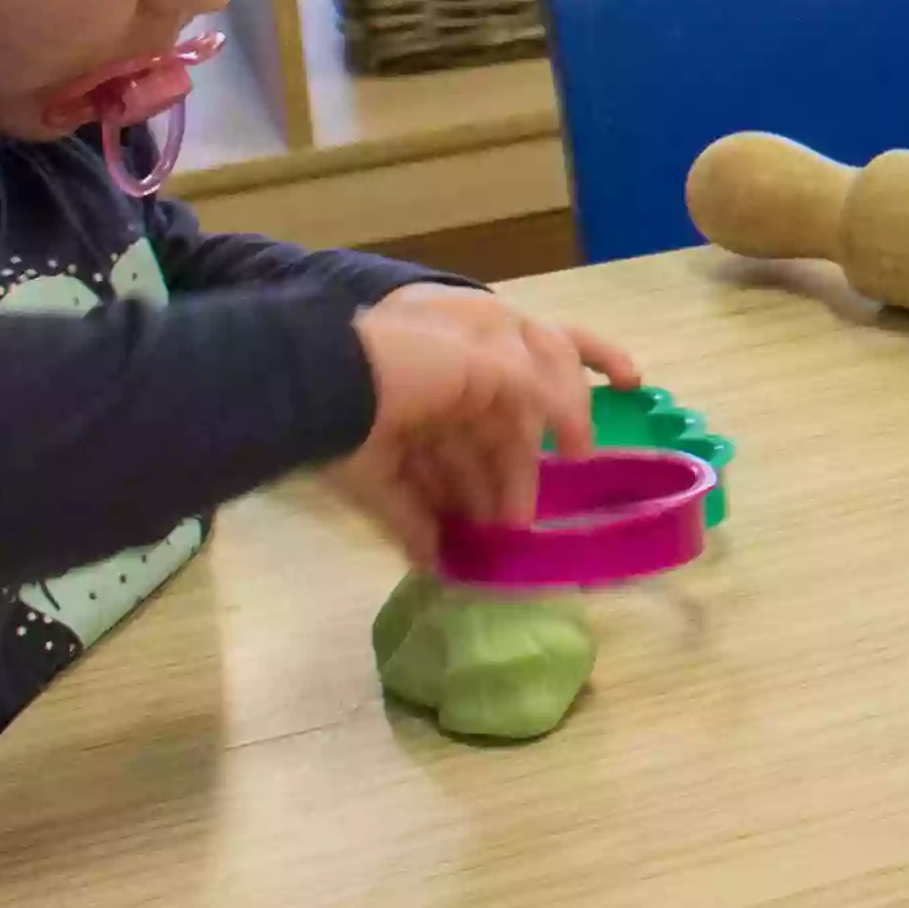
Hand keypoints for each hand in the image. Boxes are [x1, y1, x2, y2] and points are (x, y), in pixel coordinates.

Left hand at [333, 285, 641, 560]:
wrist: (326, 382)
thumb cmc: (418, 360)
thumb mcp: (495, 359)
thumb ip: (542, 389)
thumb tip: (570, 431)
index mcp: (478, 343)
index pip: (538, 369)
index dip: (569, 404)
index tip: (582, 453)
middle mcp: (445, 383)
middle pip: (496, 434)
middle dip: (516, 475)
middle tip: (524, 522)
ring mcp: (404, 425)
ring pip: (455, 471)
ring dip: (478, 507)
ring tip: (493, 548)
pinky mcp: (369, 467)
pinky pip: (405, 503)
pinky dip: (422, 533)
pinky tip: (443, 563)